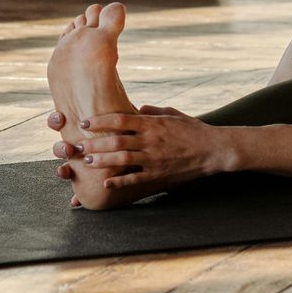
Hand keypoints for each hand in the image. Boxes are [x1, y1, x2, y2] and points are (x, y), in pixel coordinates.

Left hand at [68, 108, 220, 192]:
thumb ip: (153, 111)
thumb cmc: (193, 130)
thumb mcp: (173, 114)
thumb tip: (137, 109)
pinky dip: (120, 181)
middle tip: (77, 145)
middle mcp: (150, 140)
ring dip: (102, 161)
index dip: (100, 121)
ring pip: (122, 159)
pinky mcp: (159, 174)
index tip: (85, 122)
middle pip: (116, 140)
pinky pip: (136, 179)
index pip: (120, 120)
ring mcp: (154, 158)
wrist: (214, 149)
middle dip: (94, 143)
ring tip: (86, 162)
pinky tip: (106, 183)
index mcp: (152, 124)